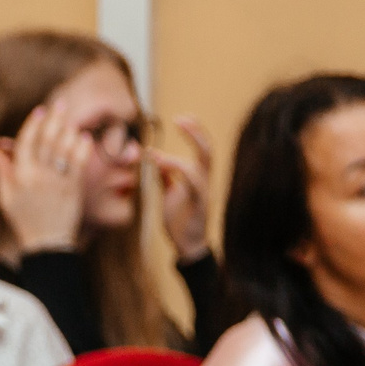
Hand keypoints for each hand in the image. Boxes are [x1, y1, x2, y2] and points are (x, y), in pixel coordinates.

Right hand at [0, 105, 89, 252]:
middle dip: (53, 119)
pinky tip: (83, 137)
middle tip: (60, 104)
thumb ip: (1, 170)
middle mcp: (39, 176)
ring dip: (68, 129)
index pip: (26, 142)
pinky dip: (82, 146)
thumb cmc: (24, 220)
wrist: (47, 243)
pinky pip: (79, 160)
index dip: (33, 124)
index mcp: (20, 176)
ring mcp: (58, 180)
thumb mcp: (6, 197)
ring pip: (64, 146)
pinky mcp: (74, 186)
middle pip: (47, 139)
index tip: (39, 111)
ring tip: (70, 119)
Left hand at [153, 115, 215, 260]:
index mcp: (198, 177)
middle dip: (196, 133)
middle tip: (180, 119)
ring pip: (202, 165)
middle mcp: (204, 181)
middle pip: (208, 150)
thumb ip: (165, 177)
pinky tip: (162, 166)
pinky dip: (179, 172)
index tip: (180, 119)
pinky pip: (194, 185)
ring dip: (180, 156)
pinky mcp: (200, 205)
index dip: (194, 131)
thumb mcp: (168, 195)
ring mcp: (204, 192)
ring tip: (159, 156)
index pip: (202, 148)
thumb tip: (157, 159)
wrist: (187, 246)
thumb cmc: (179, 221)